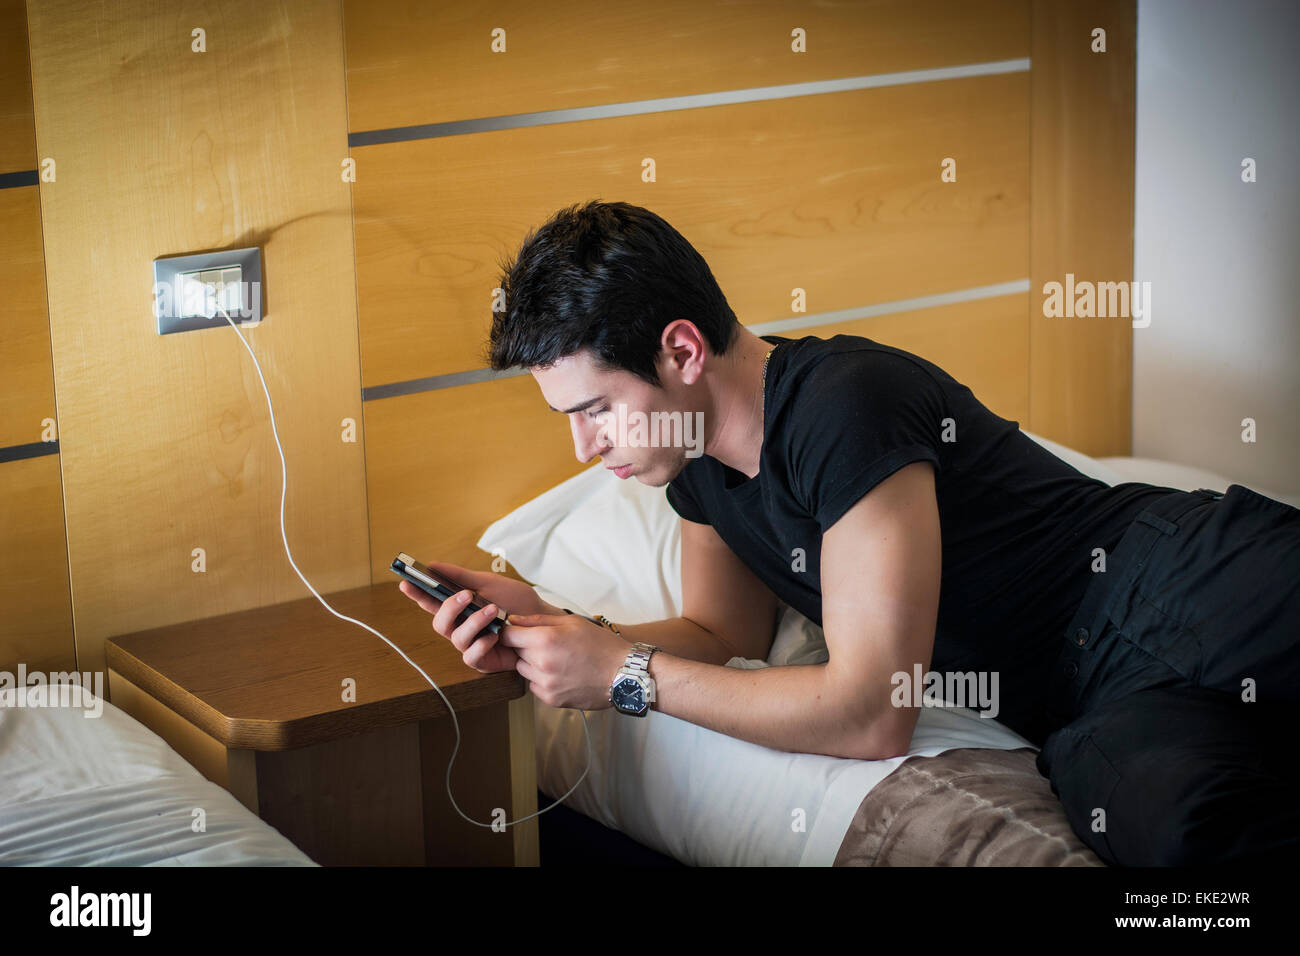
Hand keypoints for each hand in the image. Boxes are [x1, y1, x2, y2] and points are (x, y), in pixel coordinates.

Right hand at [397, 561, 559, 672]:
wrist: (543, 621)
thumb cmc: (516, 602)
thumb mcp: (489, 583)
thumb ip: (461, 576)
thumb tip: (433, 565)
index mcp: (459, 607)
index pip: (432, 601)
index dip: (417, 593)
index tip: (405, 581)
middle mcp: (461, 627)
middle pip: (438, 622)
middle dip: (448, 608)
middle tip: (464, 595)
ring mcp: (471, 644)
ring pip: (455, 638)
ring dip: (473, 622)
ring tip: (494, 610)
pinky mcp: (483, 660)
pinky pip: (470, 656)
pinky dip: (481, 644)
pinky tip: (495, 636)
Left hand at [498, 612, 629, 709]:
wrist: (623, 674)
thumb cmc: (601, 645)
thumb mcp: (571, 622)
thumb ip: (538, 620)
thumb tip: (513, 620)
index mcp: (545, 640)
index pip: (507, 636)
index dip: (512, 632)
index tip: (519, 632)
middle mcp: (541, 663)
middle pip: (515, 653)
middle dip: (526, 647)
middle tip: (549, 645)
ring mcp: (545, 683)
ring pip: (523, 670)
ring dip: (533, 664)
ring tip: (558, 659)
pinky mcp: (551, 699)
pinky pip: (534, 685)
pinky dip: (542, 679)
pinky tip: (562, 673)